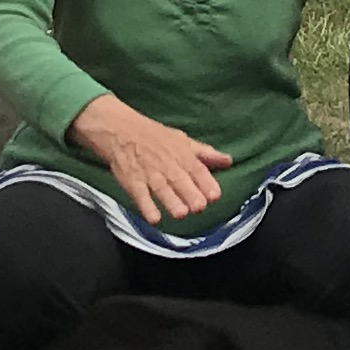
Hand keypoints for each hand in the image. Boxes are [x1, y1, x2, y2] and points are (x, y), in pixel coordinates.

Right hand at [70, 94, 233, 225]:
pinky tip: (154, 218)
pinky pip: (140, 195)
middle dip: (190, 194)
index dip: (206, 182)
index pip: (197, 169)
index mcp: (182, 154)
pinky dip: (146, 206)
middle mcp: (167, 165)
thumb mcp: (183, 140)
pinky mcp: (132, 181)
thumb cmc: (155, 137)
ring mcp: (149, 174)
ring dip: (171, 201)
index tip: (215, 196)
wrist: (120, 130)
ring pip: (162, 189)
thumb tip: (229, 161)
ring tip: (181, 214)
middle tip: (199, 207)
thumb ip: (206, 154)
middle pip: (180, 181)